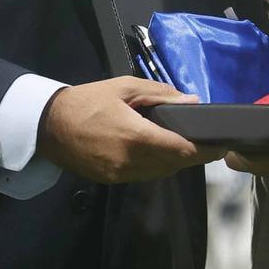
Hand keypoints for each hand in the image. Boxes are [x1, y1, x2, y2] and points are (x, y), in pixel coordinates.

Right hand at [36, 77, 223, 184]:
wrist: (49, 125)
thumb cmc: (88, 101)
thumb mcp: (125, 87)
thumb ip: (161, 94)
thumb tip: (192, 100)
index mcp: (136, 137)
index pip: (181, 150)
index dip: (204, 150)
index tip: (220, 145)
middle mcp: (131, 162)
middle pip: (174, 164)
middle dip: (192, 156)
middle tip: (206, 143)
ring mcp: (120, 175)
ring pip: (160, 173)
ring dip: (174, 162)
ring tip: (183, 145)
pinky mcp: (111, 181)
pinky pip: (143, 175)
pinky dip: (155, 165)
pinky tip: (156, 151)